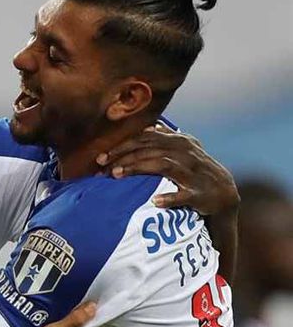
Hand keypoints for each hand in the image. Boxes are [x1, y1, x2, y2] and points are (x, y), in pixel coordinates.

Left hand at [97, 125, 239, 215]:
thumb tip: (149, 125)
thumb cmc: (196, 170)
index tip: (101, 157)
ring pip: (163, 166)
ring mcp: (193, 174)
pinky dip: (170, 198)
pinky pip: (184, 195)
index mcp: (180, 142)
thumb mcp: (185, 149)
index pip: (146, 138)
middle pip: (150, 150)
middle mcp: (186, 154)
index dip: (122, 146)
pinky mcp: (199, 194)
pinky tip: (156, 201)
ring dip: (139, 169)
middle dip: (124, 157)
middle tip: (103, 166)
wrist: (224, 194)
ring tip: (118, 175)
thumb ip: (166, 137)